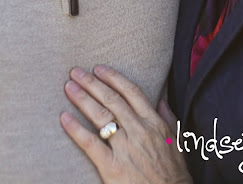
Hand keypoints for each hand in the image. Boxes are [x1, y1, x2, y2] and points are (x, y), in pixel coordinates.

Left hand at [60, 65, 191, 183]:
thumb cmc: (174, 174)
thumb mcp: (177, 142)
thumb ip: (169, 119)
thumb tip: (161, 100)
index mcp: (154, 123)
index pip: (131, 92)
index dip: (114, 78)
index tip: (99, 68)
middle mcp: (139, 131)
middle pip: (112, 100)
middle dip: (92, 83)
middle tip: (76, 72)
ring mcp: (125, 148)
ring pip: (101, 116)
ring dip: (83, 99)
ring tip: (69, 87)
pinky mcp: (112, 167)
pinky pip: (91, 143)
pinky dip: (76, 129)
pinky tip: (64, 118)